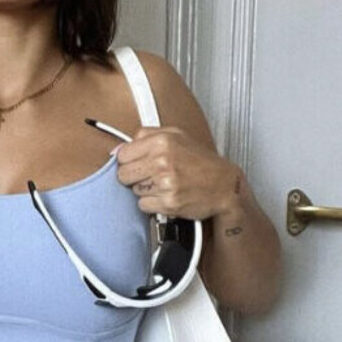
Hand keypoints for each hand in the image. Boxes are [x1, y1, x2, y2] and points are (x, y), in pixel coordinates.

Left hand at [111, 126, 243, 219]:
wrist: (225, 185)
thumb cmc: (201, 161)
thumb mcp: (176, 135)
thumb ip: (144, 136)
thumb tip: (116, 150)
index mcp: (161, 141)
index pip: (122, 155)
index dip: (129, 161)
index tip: (138, 163)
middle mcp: (162, 161)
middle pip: (123, 175)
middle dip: (135, 176)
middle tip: (151, 175)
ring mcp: (165, 183)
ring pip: (134, 191)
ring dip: (145, 190)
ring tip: (165, 184)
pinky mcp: (168, 203)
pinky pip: (143, 206)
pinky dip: (152, 204)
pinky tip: (167, 195)